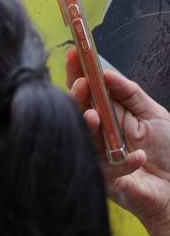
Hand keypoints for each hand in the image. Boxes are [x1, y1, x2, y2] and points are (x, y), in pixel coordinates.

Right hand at [66, 48, 169, 228]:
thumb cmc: (169, 152)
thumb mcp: (154, 114)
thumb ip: (130, 94)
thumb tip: (107, 73)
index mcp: (110, 116)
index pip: (88, 92)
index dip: (80, 74)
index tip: (75, 54)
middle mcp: (99, 134)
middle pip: (78, 112)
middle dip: (77, 98)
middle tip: (81, 85)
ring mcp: (99, 157)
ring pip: (84, 139)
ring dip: (89, 127)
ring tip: (94, 116)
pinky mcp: (104, 181)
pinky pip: (106, 168)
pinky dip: (125, 161)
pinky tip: (139, 158)